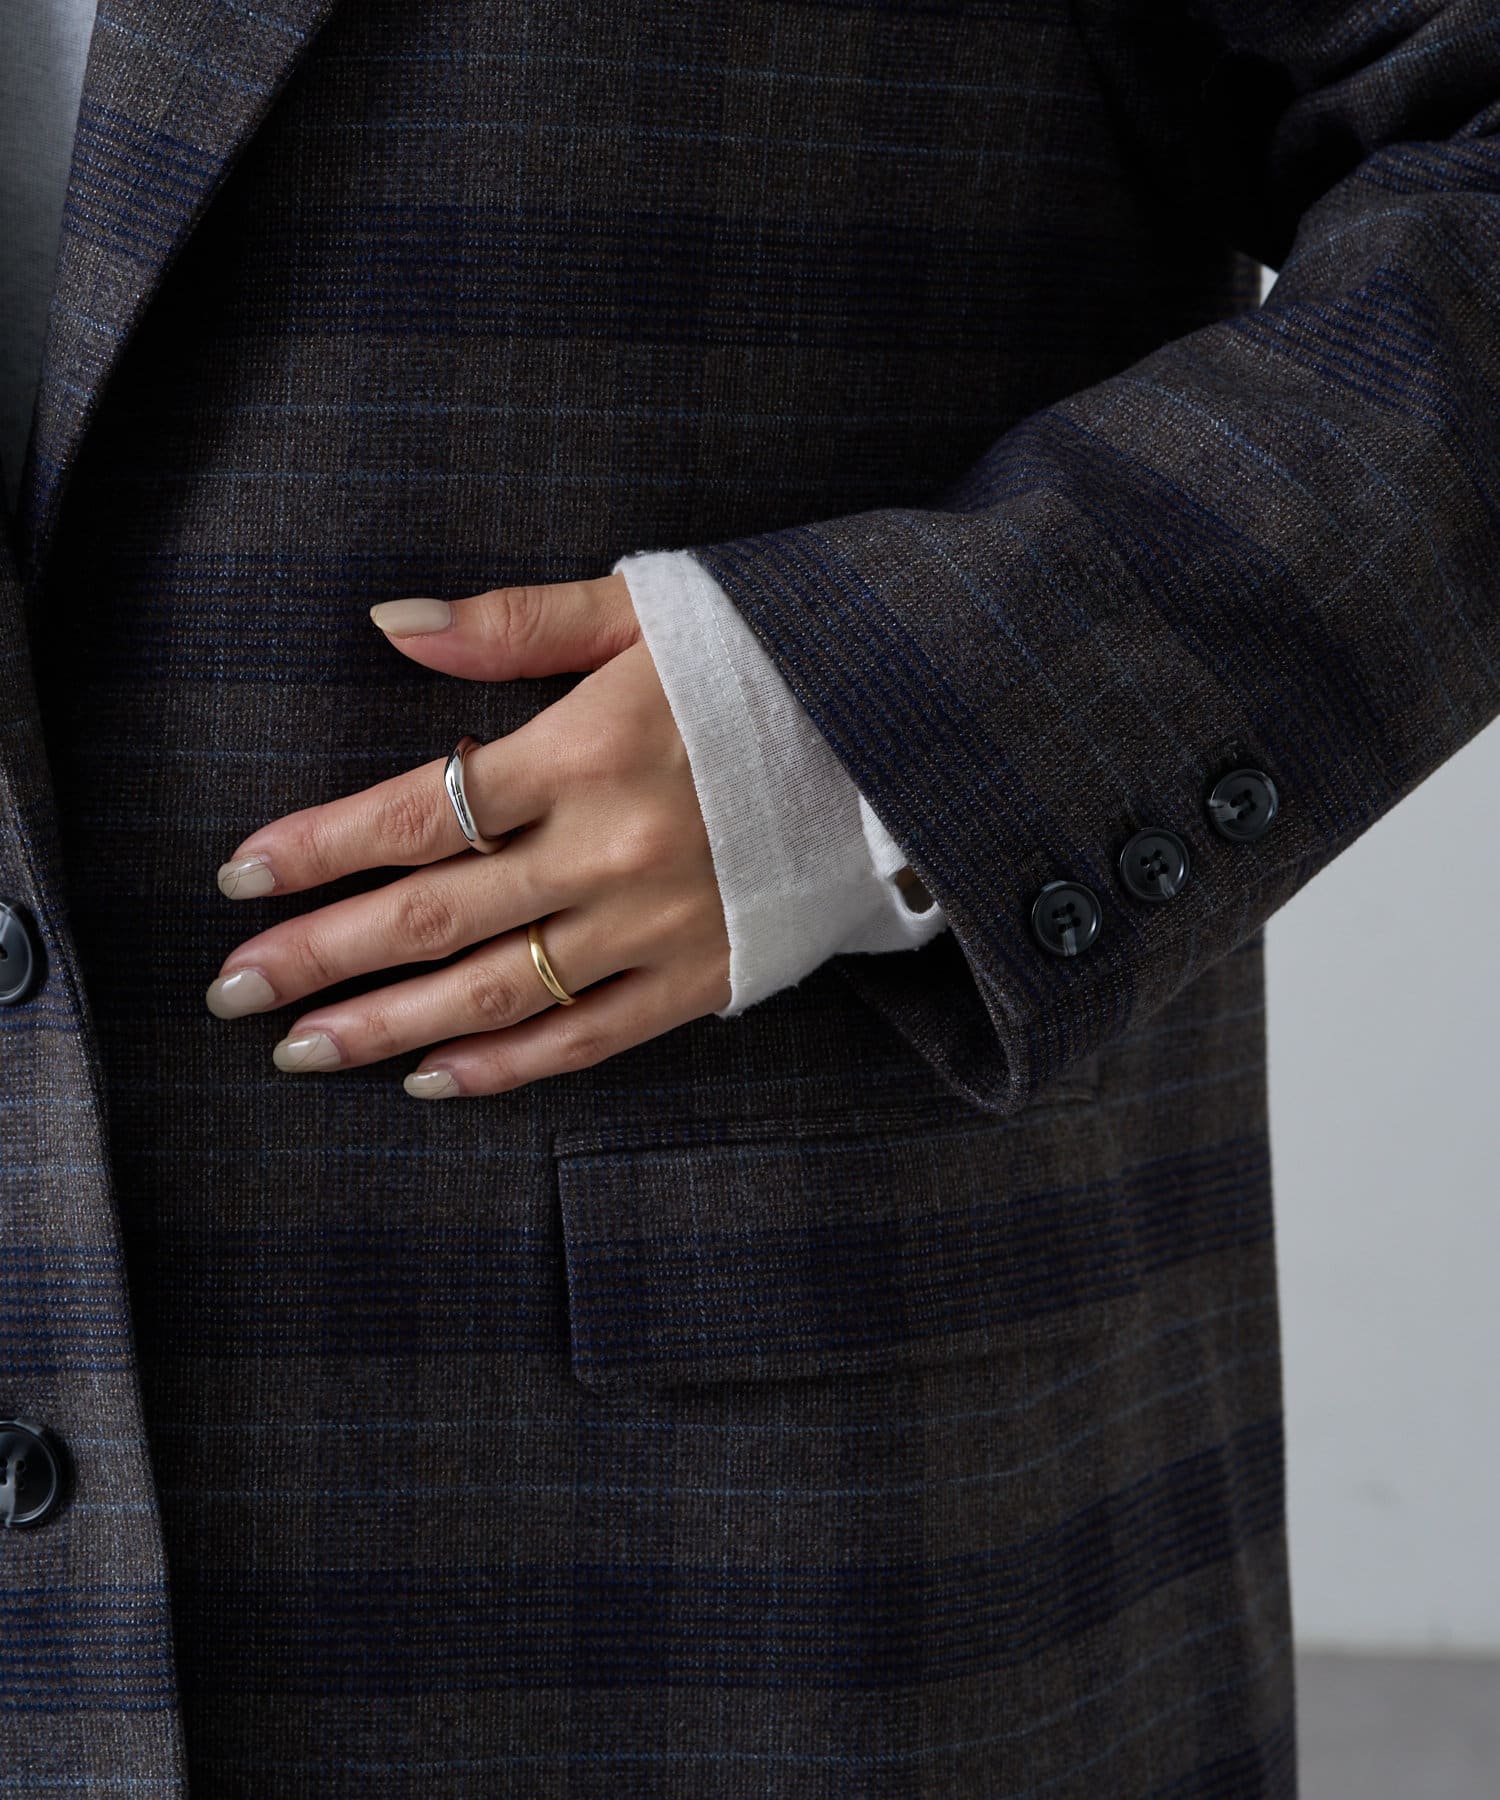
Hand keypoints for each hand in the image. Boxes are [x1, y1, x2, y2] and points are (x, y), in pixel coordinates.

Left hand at [205, 575, 732, 1096]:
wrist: (909, 737)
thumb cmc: (770, 663)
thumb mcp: (648, 611)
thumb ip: (515, 622)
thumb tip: (386, 623)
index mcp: (586, 752)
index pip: (415, 812)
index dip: (318, 848)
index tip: (240, 875)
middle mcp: (610, 851)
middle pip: (432, 915)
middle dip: (320, 956)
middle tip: (230, 991)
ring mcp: (655, 927)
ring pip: (494, 992)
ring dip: (385, 1025)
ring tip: (299, 1050)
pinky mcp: (702, 976)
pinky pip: (588, 1039)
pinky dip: (506, 1066)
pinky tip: (429, 1081)